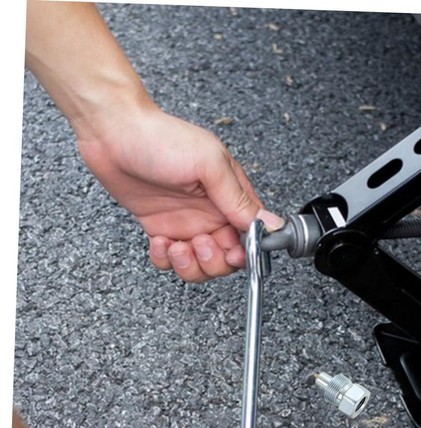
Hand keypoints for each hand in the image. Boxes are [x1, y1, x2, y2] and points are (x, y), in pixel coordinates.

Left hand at [77, 103, 282, 281]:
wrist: (111, 131)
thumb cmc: (161, 138)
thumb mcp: (209, 166)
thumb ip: (239, 200)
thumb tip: (271, 223)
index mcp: (231, 197)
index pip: (252, 236)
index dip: (247, 252)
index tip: (234, 252)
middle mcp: (212, 214)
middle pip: (228, 259)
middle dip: (215, 261)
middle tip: (199, 243)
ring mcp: (187, 223)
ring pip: (200, 266)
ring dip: (190, 265)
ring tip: (176, 246)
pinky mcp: (161, 229)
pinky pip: (170, 261)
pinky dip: (165, 259)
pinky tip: (159, 241)